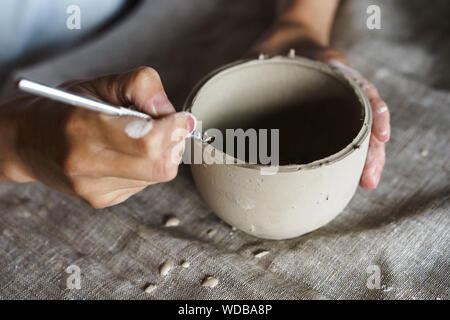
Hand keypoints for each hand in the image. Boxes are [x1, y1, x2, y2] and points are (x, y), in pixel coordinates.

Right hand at [0, 67, 195, 207]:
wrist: (26, 142)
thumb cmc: (64, 108)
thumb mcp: (99, 84)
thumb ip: (141, 86)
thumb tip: (176, 114)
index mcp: (83, 126)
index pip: (148, 141)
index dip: (175, 129)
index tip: (182, 118)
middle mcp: (86, 163)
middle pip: (160, 165)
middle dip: (173, 144)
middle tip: (166, 126)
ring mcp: (92, 188)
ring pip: (156, 176)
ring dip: (161, 155)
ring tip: (139, 138)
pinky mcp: (99, 200)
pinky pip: (144, 184)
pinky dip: (146, 168)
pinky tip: (125, 155)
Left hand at [247, 22, 389, 188]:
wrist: (289, 41)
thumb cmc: (278, 48)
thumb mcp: (265, 53)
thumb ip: (250, 68)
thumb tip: (214, 99)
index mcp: (332, 70)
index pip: (361, 90)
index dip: (374, 113)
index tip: (380, 136)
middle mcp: (341, 89)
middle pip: (365, 119)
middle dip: (371, 150)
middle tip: (368, 179)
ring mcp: (337, 104)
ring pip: (358, 131)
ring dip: (364, 158)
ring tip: (366, 183)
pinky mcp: (327, 118)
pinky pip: (340, 137)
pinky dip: (346, 155)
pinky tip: (348, 173)